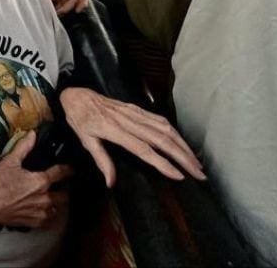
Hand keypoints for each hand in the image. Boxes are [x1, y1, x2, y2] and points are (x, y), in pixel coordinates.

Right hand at [0, 131, 73, 228]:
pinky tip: (44, 212)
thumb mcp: (9, 161)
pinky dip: (49, 217)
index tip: (71, 169)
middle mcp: (44, 198)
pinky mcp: (32, 223)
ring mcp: (39, 212)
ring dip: (56, 204)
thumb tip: (33, 135)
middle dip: (63, 189)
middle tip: (60, 185)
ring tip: (52, 199)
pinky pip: (48, 222)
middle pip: (63, 195)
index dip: (68, 169)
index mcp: (41, 182)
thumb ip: (24, 147)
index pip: (61, 173)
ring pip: (57, 209)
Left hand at [34, 0, 89, 14]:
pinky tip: (53, 8)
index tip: (78, 8)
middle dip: (68, 6)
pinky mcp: (56, 4)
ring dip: (62, 9)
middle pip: (76, 3)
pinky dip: (58, 11)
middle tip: (61, 6)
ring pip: (69, 8)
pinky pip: (62, 11)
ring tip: (55, 6)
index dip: (83, 1)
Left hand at [59, 87, 205, 187]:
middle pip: (161, 139)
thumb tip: (111, 182)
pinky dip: (175, 132)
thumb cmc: (80, 119)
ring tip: (196, 162)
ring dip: (183, 145)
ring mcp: (135, 113)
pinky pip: (159, 120)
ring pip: (165, 128)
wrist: (77, 95)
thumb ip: (101, 160)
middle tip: (198, 173)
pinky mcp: (137, 108)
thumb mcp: (85, 141)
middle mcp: (128, 120)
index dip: (163, 163)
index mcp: (114, 130)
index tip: (179, 175)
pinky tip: (183, 143)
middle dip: (183, 157)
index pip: (143, 149)